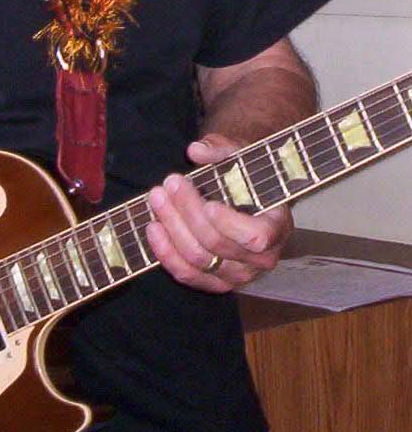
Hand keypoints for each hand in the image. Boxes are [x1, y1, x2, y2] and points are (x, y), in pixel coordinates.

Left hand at [145, 132, 292, 292]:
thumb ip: (222, 149)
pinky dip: (166, 252)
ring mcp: (237, 275)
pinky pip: (187, 274)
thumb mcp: (240, 155)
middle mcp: (261, 259)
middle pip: (217, 244)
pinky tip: (153, 227)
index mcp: (277, 227)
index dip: (230, 224)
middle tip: (170, 183)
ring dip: (172, 227)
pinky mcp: (214, 282)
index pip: (256, 236)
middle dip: (188, 211)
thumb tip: (196, 150)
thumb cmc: (245, 175)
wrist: (245, 196)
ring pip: (198, 259)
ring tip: (157, 199)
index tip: (208, 204)